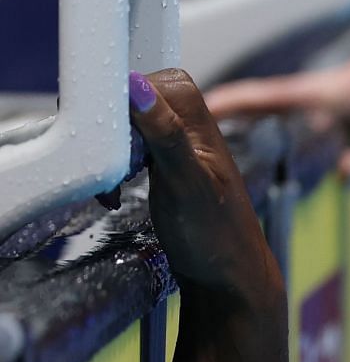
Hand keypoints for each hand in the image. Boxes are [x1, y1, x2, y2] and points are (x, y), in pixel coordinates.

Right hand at [130, 69, 278, 297]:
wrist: (228, 281)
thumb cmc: (217, 238)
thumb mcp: (186, 184)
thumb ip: (165, 135)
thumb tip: (137, 86)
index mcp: (202, 125)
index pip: (156, 80)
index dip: (126, 97)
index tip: (108, 128)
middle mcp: (191, 131)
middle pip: (136, 101)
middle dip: (112, 129)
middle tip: (110, 162)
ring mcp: (177, 150)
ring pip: (128, 127)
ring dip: (109, 152)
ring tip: (112, 183)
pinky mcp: (164, 170)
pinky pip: (128, 152)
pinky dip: (114, 169)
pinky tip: (113, 193)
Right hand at [205, 58, 349, 261]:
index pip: (291, 91)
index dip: (243, 99)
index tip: (201, 103)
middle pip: (282, 91)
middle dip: (236, 103)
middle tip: (178, 111)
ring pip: (288, 99)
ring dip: (249, 111)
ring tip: (195, 119)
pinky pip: (301, 109)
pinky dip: (272, 119)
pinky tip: (236, 130)